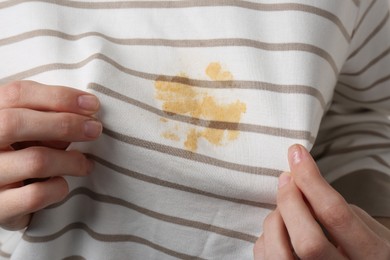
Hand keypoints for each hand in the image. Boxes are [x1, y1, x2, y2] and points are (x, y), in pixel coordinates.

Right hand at [0, 81, 101, 229]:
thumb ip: (47, 119)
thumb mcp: (30, 131)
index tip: (93, 104)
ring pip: (34, 161)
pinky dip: (58, 188)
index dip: (58, 96)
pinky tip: (62, 185)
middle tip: (95, 129)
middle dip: (65, 124)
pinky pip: (35, 195)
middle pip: (15, 123)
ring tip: (85, 164)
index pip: (17, 94)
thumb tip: (85, 117)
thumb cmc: (21, 155)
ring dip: (71, 160)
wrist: (2, 199)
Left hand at [254, 144, 389, 259]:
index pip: (335, 214)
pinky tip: (279, 228)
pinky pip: (267, 259)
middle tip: (286, 178)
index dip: (311, 180)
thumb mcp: (369, 230)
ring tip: (283, 206)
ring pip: (281, 254)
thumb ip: (341, 211)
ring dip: (275, 220)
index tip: (296, 155)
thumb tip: (304, 186)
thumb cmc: (366, 253)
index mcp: (372, 255)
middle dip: (290, 201)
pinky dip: (266, 237)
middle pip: (307, 240)